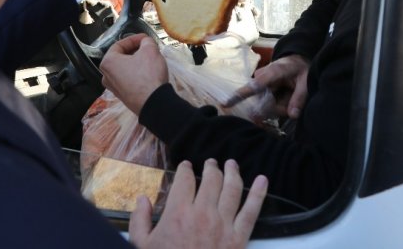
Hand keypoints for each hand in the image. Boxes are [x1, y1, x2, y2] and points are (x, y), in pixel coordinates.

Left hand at [100, 34, 167, 114]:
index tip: (145, 38)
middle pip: (121, 57)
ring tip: (150, 60)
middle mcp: (106, 76)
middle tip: (148, 48)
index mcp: (108, 63)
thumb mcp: (150, 51)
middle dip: (135, 51)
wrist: (153, 103)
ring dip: (137, 62)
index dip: (134, 39)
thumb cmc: (148, 76)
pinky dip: (137, 74)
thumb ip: (146, 41)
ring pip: (125, 69)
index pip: (119, 44)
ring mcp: (114, 88)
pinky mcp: (123, 97)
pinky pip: (128, 80)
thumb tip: (145, 42)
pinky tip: (148, 73)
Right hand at [129, 159, 267, 248]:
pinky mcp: (239, 237)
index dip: (185, 169)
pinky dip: (258, 194)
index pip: (185, 180)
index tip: (186, 166)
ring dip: (232, 173)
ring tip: (231, 165)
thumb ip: (140, 220)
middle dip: (211, 167)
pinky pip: (251, 211)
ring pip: (231, 189)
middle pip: (211, 179)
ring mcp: (224, 224)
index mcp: (178, 213)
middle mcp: (203, 213)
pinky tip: (262, 181)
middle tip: (211, 163)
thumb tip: (142, 199)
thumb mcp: (143, 245)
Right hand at [225, 54, 309, 118]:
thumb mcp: (305, 80)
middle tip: (294, 103)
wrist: (295, 60)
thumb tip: (292, 115)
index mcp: (273, 72)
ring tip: (291, 96)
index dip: (240, 95)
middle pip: (263, 102)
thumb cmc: (300, 68)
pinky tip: (285, 97)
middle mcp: (261, 77)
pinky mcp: (258, 87)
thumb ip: (299, 97)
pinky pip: (265, 103)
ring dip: (279, 107)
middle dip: (279, 108)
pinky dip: (277, 105)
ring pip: (265, 105)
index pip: (255, 86)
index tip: (225, 103)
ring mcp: (258, 82)